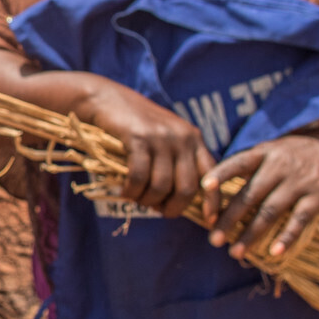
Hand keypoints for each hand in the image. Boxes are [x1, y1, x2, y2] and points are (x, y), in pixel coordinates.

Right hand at [79, 79, 215, 218]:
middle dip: (172, 207)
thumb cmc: (133, 123)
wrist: (104, 98)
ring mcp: (161, 137)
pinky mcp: (138, 138)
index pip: (213, 173)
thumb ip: (176, 159)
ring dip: (146, 200)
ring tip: (135, 198)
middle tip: (157, 210)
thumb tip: (180, 198)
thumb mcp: (163, 137)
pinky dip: (130, 190)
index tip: (209, 220)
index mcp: (193, 137)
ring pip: (160, 186)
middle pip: (186, 187)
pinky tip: (123, 191)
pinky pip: (139, 177)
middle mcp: (182, 137)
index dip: (213, 201)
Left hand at [201, 134, 318, 260]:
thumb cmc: (293, 154)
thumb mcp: (270, 150)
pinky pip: (300, 220)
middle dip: (229, 219)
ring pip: (270, 211)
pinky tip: (273, 252)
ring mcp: (299, 181)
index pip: (237, 163)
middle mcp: (279, 166)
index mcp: (263, 153)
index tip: (204, 188)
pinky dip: (287, 237)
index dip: (220, 174)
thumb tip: (213, 191)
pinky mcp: (318, 196)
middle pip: (250, 195)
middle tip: (213, 240)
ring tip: (235, 252)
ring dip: (251, 234)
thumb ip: (247, 167)